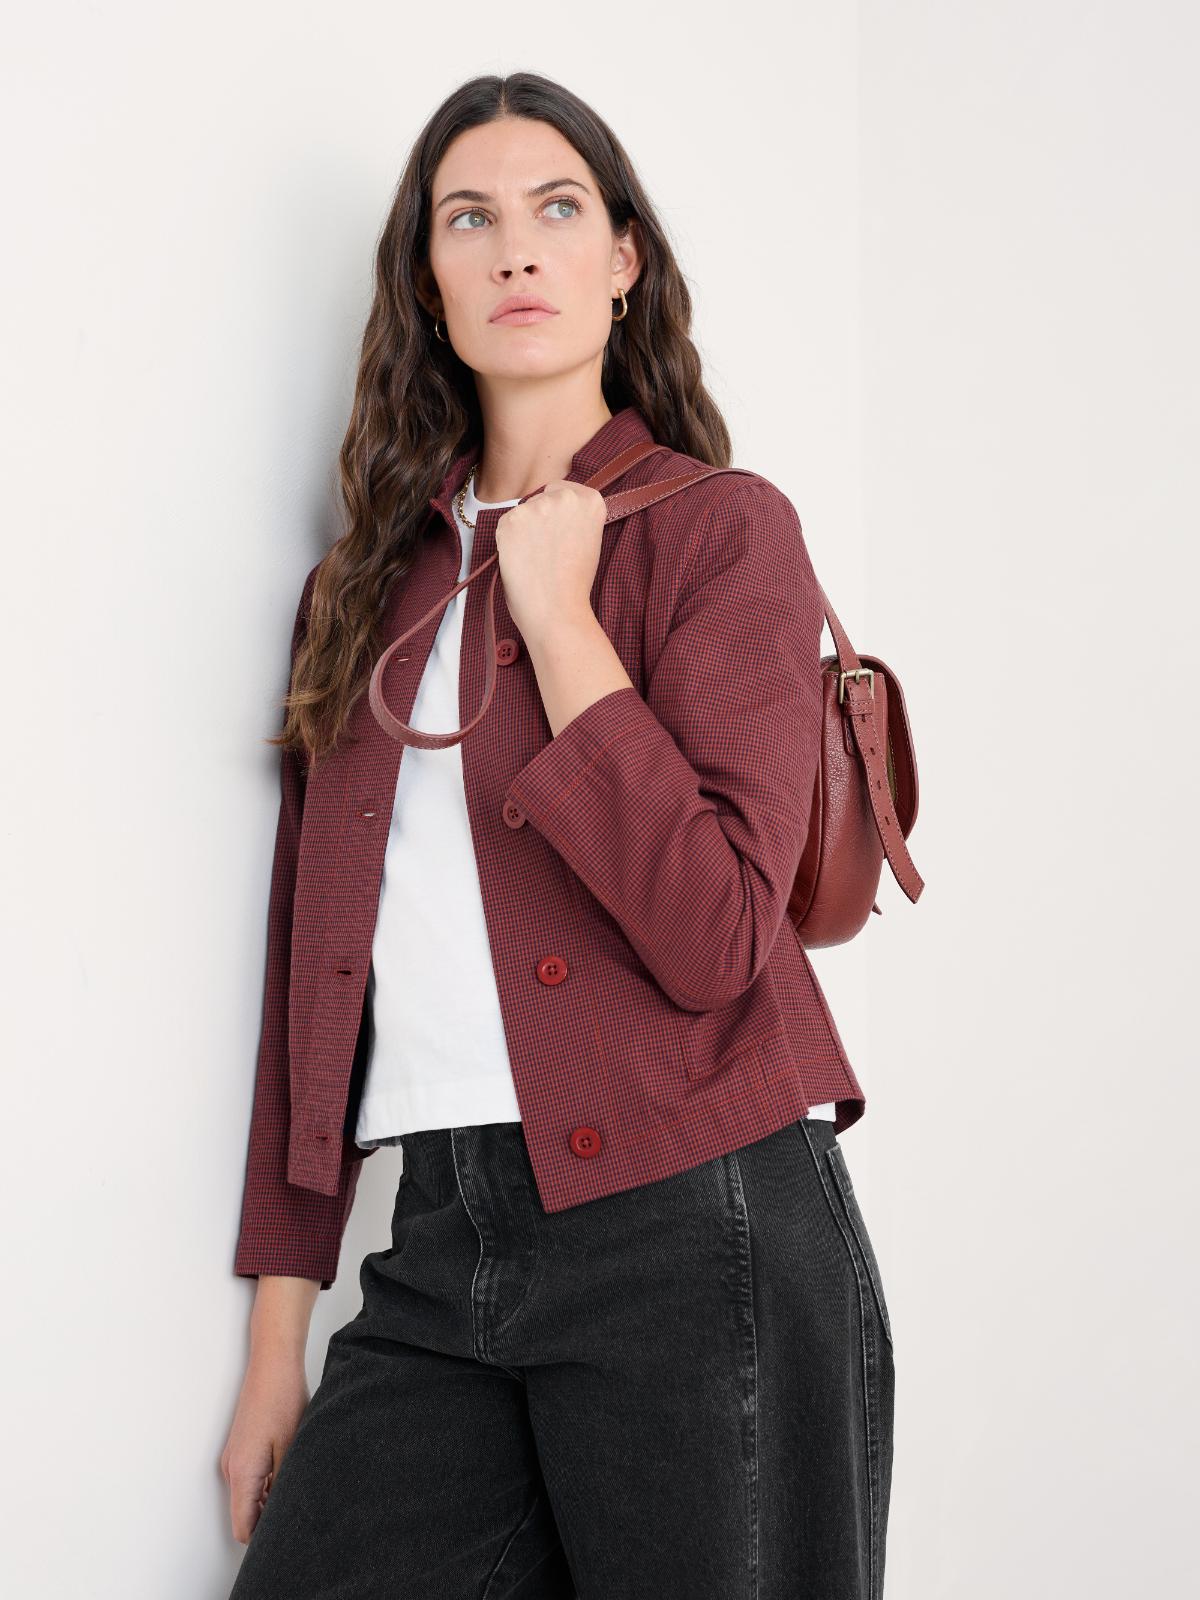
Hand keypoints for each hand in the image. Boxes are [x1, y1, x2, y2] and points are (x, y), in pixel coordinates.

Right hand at [220, 1349, 310, 1543]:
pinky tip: (288, 1465)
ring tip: (296, 1478)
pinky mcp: (241, 1449)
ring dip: (270, 1497)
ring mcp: (234, 1458)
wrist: (272, 1365)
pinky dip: (268, 1481)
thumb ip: (285, 1486)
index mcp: (242, 1474)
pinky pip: (251, 1479)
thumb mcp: (292, 1448)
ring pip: (250, 1496)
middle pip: (245, 1514)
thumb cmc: (282, 1399)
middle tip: (299, 1504)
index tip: (286, 1532)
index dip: (264, 1538)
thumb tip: (286, 1514)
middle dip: (269, 1517)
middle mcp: (232, 1470)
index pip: (242, 1528)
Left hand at [494, 479, 605, 642]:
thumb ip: (575, 519)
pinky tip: (521, 560)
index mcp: (590, 501)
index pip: (563, 490)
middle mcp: (565, 497)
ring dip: (524, 530)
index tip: (560, 532)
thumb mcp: (589, 541)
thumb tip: (555, 512)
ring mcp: (536, 506)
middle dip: (540, 518)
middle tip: (547, 550)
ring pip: (523, 512)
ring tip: (535, 559)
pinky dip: (508, 541)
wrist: (557, 610)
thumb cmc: (573, 584)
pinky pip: (505, 524)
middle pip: (541, 498)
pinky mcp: (511, 519)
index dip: (557, 513)